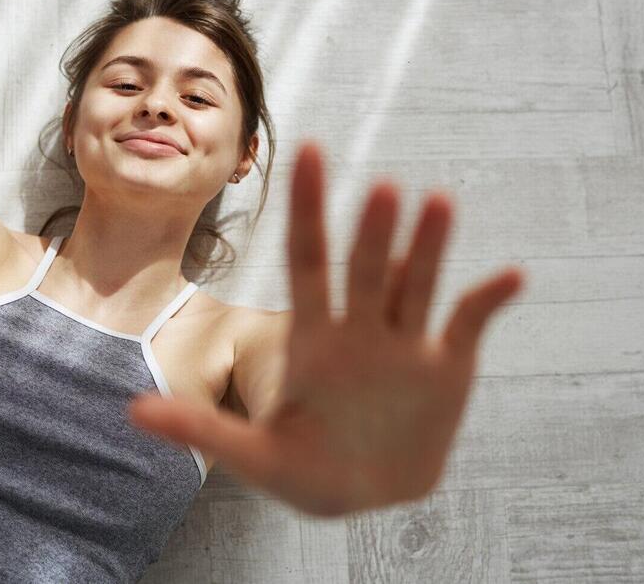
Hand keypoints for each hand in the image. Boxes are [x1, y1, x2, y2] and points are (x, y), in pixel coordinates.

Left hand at [128, 140, 524, 516]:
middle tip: (382, 190)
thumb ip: (199, 428)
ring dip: (430, 246)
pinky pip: (469, 323)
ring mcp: (406, 343)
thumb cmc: (303, 471)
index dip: (308, 209)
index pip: (308, 259)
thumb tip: (132, 410)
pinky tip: (511, 277)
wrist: (361, 494)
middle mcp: (361, 328)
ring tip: (438, 203)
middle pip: (367, 268)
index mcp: (313, 336)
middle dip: (373, 232)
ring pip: (419, 281)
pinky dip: (489, 301)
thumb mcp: (251, 456)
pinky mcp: (447, 366)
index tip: (309, 150)